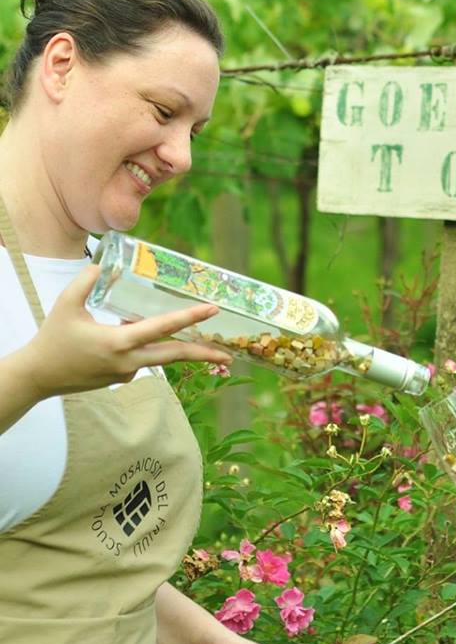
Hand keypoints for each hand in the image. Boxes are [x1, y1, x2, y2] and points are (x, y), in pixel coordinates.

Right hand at [19, 264, 230, 397]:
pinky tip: (116, 336)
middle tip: (230, 353)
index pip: (162, 328)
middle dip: (204, 355)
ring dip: (174, 346)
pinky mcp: (122, 378)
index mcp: (118, 342)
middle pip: (174, 356)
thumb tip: (101, 265)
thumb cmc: (52, 339)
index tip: (212, 310)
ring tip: (176, 332)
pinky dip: (141, 346)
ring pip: (159, 357)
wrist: (38, 377)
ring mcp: (127, 373)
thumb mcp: (66, 304)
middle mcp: (128, 361)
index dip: (189, 317)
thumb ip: (86, 282)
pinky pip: (141, 359)